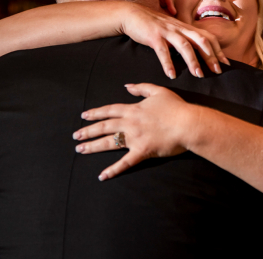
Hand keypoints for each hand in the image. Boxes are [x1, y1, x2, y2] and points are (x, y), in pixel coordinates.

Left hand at [72, 83, 198, 180]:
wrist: (187, 123)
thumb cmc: (176, 107)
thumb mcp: (158, 91)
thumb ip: (141, 88)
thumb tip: (127, 86)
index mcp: (133, 109)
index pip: (109, 110)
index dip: (96, 113)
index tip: (84, 115)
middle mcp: (130, 123)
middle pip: (104, 126)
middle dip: (88, 131)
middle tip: (75, 135)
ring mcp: (135, 138)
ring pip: (109, 142)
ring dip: (93, 146)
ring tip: (80, 149)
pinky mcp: (142, 151)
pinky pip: (124, 162)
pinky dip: (113, 170)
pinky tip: (102, 175)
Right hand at [120, 3, 228, 78]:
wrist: (133, 15)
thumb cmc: (154, 26)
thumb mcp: (173, 30)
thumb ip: (184, 38)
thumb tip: (197, 52)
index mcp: (186, 28)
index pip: (208, 37)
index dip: (218, 50)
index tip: (226, 64)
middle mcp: (180, 28)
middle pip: (201, 41)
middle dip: (211, 56)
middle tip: (217, 71)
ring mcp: (167, 31)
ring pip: (185, 45)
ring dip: (193, 61)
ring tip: (198, 75)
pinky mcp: (153, 36)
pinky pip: (162, 51)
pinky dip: (168, 63)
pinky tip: (171, 75)